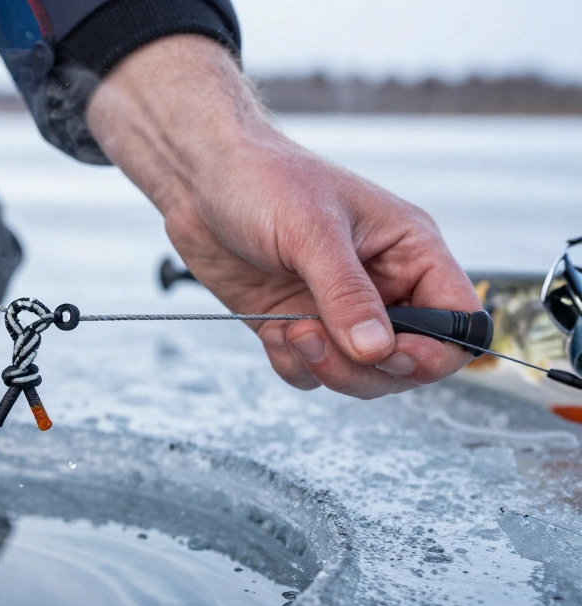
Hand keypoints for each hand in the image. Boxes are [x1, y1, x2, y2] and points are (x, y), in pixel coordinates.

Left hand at [86, 35, 480, 398]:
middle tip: (315, 339)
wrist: (201, 177)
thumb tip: (377, 351)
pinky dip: (294, 365)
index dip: (435, 350)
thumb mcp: (311, 231)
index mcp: (409, 250)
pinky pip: (312, 371)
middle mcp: (383, 285)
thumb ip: (346, 294)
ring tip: (290, 330)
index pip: (458, 319)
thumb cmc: (263, 179)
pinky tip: (272, 332)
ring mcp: (338, 309)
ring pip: (360, 375)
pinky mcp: (297, 323)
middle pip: (409, 362)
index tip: (389, 353)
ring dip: (326, 367)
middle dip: (365, 368)